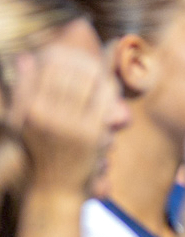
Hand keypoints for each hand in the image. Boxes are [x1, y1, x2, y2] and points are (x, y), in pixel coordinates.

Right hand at [5, 43, 116, 196]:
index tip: (69, 50)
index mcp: (30, 109)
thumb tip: (25, 57)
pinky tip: (111, 83)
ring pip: (88, 85)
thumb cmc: (36, 148)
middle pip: (69, 75)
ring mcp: (72, 126)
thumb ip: (22, 88)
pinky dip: (109, 88)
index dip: (60, 56)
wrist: (52, 186)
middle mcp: (49, 116)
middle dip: (80, 62)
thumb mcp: (21, 120)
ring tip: (100, 65)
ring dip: (96, 72)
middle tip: (89, 54)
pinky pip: (104, 102)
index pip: (47, 71)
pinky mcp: (93, 135)